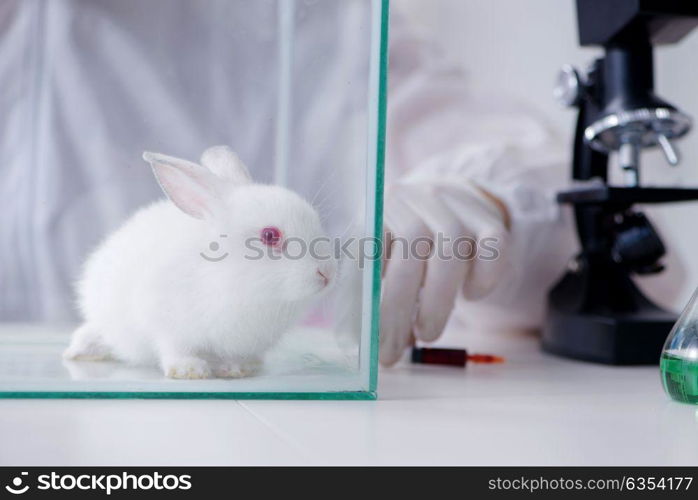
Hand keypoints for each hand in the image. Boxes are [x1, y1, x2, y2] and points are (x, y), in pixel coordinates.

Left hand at [379, 177, 510, 365]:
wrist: (455, 202)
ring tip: (427, 334)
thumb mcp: (383, 253)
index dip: (369, 293)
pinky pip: (493, 247)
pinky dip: (482, 278)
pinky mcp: (491, 219)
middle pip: (411, 243)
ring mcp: (458, 206)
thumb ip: (368, 285)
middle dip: (400, 304)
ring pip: (451, 248)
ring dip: (437, 300)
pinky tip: (470, 296)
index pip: (372, 246)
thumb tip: (360, 336)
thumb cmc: (409, 243)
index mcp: (383, 205)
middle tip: (396, 348)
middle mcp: (420, 197)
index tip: (371, 336)